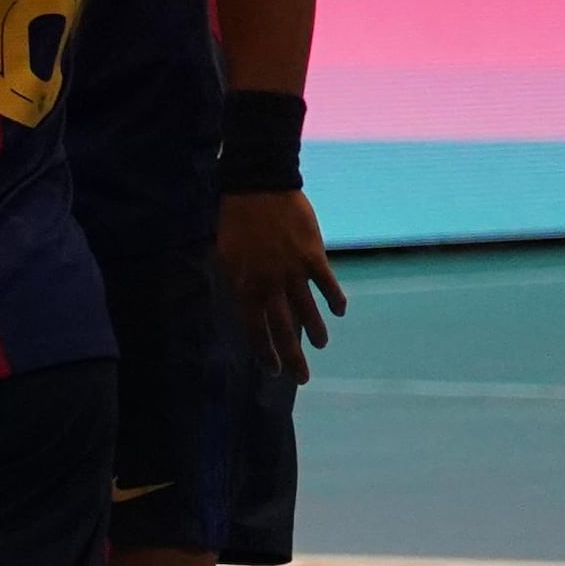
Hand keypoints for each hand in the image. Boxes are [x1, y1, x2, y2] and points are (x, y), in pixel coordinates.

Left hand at [219, 185, 343, 384]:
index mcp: (243, 283)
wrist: (258, 187)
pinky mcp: (312, 254)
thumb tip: (243, 303)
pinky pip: (326, 283)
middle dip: (291, 356)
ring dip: (314, 331)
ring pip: (306, 309)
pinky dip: (333, 299)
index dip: (262, 350)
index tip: (270, 369)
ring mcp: (291, 269)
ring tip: (319, 346)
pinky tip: (339, 312)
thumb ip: (237, 280)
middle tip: (301, 378)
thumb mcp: (225, 253)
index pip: (253, 327)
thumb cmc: (236, 219)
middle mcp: (268, 282)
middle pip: (281, 327)